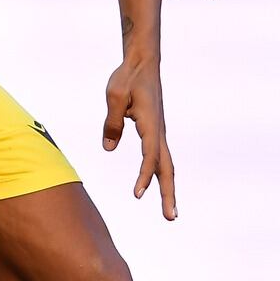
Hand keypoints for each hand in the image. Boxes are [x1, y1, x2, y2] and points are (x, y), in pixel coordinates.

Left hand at [104, 51, 175, 220]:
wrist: (143, 62)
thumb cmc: (127, 76)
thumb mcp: (115, 96)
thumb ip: (112, 122)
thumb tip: (109, 149)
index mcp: (150, 124)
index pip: (150, 157)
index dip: (144, 177)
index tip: (137, 195)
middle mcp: (159, 131)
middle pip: (167, 168)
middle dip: (168, 194)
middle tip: (170, 218)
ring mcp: (159, 131)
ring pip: (166, 164)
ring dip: (167, 187)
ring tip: (169, 211)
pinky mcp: (155, 130)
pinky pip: (159, 156)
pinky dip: (159, 173)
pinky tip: (155, 183)